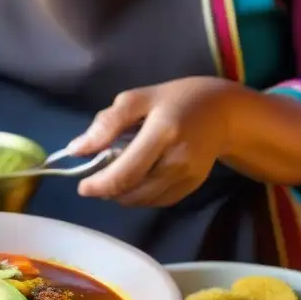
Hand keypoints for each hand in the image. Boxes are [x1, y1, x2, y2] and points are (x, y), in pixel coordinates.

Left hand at [69, 77, 243, 206]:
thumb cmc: (176, 100)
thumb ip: (107, 123)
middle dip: (107, 190)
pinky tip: (137, 178)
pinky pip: (157, 201)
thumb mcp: (138, 98)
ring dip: (122, 194)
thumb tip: (76, 150)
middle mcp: (177, 160)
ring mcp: (187, 177)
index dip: (99, 184)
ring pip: (142, 200)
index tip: (82, 185)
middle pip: (132, 192)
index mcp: (162, 132)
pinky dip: (139, 195)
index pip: (125, 172)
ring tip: (116, 175)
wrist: (224, 112)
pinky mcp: (192, 187)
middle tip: (96, 179)